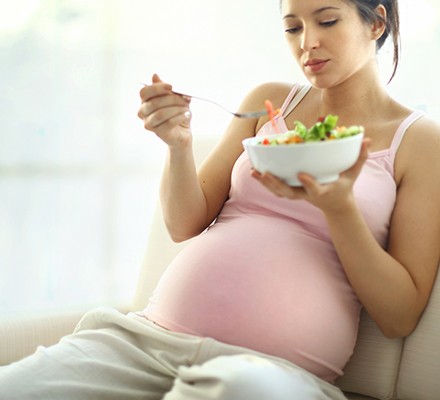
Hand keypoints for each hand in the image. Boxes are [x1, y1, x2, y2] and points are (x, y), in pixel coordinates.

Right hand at [137, 74, 191, 146]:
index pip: (144, 92)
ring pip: (161, 114)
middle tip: (186, 98)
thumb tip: (154, 76)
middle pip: (154, 103)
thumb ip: (165, 89)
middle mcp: (143, 113)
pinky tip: (187, 115)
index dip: (157, 88)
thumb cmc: (177, 113)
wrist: (182, 133)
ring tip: (187, 108)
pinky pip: (168, 123)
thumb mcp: (174, 98)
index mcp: (145, 101)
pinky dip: (180, 117)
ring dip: (177, 108)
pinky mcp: (159, 133)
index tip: (171, 86)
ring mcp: (149, 124)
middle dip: (172, 99)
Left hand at [251, 138, 370, 213]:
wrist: (335, 204)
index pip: (315, 189)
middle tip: (265, 174)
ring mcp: (298, 195)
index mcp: (322, 191)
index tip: (302, 175)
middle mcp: (307, 195)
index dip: (309, 184)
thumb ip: (360, 157)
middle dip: (276, 184)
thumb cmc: (344, 186)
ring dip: (266, 184)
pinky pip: (276, 190)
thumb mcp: (353, 174)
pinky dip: (265, 183)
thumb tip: (368, 140)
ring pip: (279, 192)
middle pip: (289, 192)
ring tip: (254, 172)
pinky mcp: (292, 193)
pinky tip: (255, 172)